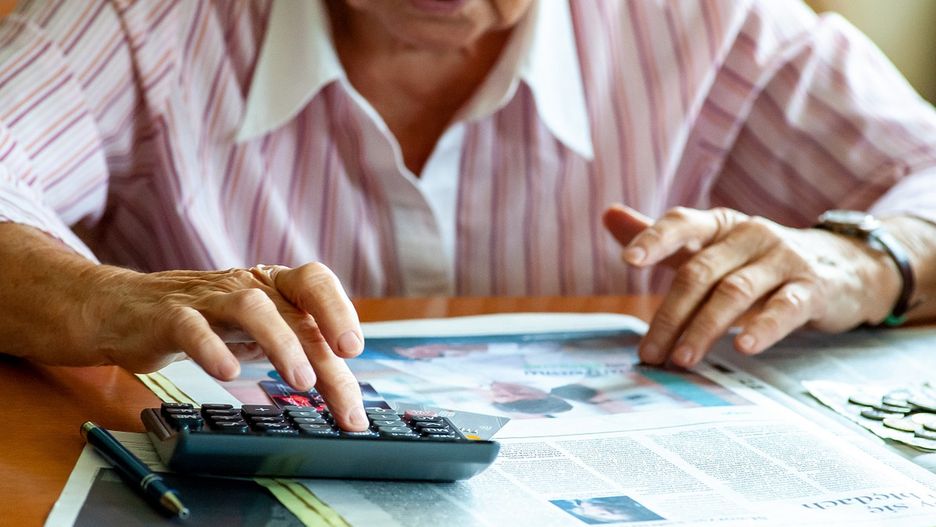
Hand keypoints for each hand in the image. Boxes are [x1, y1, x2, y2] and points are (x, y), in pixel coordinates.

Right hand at [81, 263, 368, 429]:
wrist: (122, 309)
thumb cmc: (203, 321)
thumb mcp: (257, 331)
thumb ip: (299, 347)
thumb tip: (346, 388)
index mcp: (273, 286)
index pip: (315, 284)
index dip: (339, 308)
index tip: (354, 349)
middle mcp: (247, 287)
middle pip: (296, 301)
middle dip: (328, 325)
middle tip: (346, 359)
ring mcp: (208, 300)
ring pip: (252, 308)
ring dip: (282, 342)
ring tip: (301, 381)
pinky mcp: (169, 317)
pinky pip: (192, 328)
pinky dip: (211, 349)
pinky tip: (227, 373)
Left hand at [603, 204, 899, 367]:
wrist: (843, 266)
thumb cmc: (759, 260)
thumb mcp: (712, 244)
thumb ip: (663, 236)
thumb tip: (608, 214)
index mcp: (720, 225)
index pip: (683, 224)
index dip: (656, 239)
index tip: (629, 259)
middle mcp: (750, 235)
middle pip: (701, 272)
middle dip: (671, 314)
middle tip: (650, 352)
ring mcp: (783, 260)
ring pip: (735, 292)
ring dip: (704, 328)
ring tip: (681, 358)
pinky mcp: (812, 288)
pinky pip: (785, 307)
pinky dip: (763, 327)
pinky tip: (744, 347)